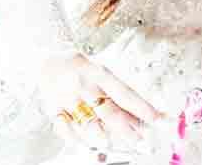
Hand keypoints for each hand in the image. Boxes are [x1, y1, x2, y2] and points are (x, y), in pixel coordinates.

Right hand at [37, 53, 161, 151]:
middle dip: (127, 128)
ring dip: (103, 135)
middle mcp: (84, 84)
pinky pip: (67, 129)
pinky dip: (77, 138)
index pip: (124, 93)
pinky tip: (85, 142)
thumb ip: (117, 91)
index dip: (141, 107)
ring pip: (89, 123)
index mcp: (98, 72)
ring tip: (111, 140)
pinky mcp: (54, 108)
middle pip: (109, 111)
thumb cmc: (77, 66)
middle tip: (140, 140)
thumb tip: (140, 115)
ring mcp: (68, 97)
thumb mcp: (99, 70)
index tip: (157, 119)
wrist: (45, 58)